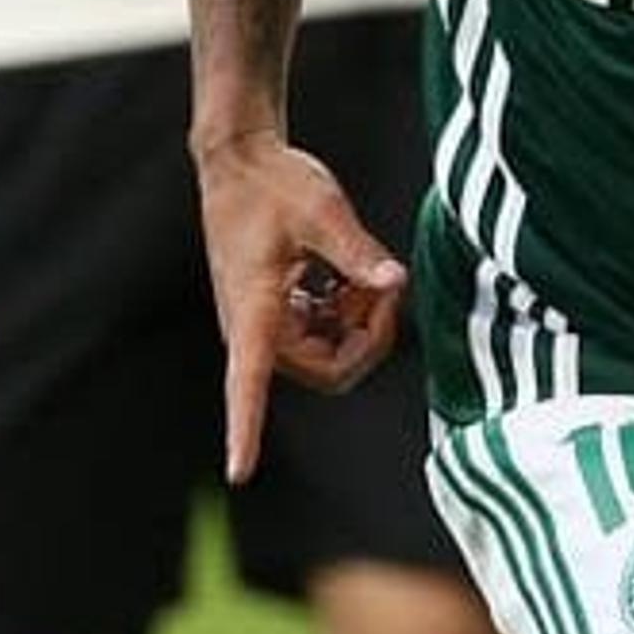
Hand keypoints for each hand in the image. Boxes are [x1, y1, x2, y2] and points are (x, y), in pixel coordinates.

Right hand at [190, 131, 408, 479]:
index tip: (239, 470)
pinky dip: (348, 312)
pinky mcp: (279, 312)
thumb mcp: (321, 211)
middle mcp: (254, 328)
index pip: (246, 384)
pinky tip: (350, 277)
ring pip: (329, 355)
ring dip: (359, 323)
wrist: (241, 163)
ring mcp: (267, 323)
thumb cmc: (271, 184)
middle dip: (367, 336)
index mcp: (254, 312)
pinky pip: (325, 335)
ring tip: (367, 275)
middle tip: (386, 286)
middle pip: (325, 369)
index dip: (245, 429)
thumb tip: (394, 281)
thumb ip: (357, 252)